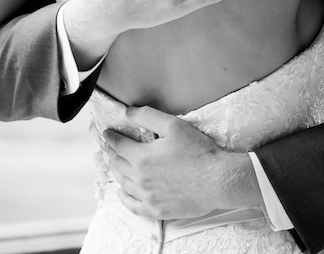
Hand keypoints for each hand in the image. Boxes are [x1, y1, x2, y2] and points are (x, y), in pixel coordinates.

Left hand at [102, 106, 260, 219]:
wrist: (217, 180)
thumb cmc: (198, 151)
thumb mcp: (174, 126)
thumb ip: (148, 116)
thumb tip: (127, 112)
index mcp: (141, 157)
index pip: (119, 145)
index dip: (111, 137)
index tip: (106, 133)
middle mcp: (140, 179)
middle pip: (118, 165)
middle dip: (111, 154)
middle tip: (107, 148)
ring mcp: (147, 197)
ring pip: (123, 184)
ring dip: (116, 173)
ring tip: (115, 166)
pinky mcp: (156, 210)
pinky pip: (133, 206)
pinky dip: (124, 198)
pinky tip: (123, 192)